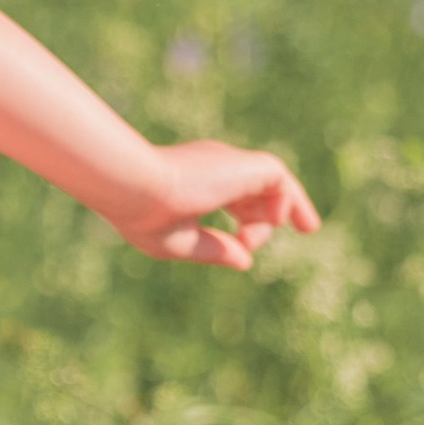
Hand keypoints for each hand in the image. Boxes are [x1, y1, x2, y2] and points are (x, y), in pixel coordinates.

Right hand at [102, 137, 320, 268]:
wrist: (136, 189)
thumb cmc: (145, 217)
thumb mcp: (181, 242)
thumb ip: (215, 249)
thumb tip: (247, 260)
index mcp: (195, 183)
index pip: (233, 196)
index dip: (248, 221)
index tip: (242, 243)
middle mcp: (215, 168)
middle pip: (256, 190)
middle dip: (270, 215)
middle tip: (262, 238)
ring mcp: (232, 164)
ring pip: (273, 184)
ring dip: (279, 213)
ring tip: (277, 233)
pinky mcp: (248, 167)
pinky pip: (281, 183)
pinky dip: (287, 204)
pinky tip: (272, 221)